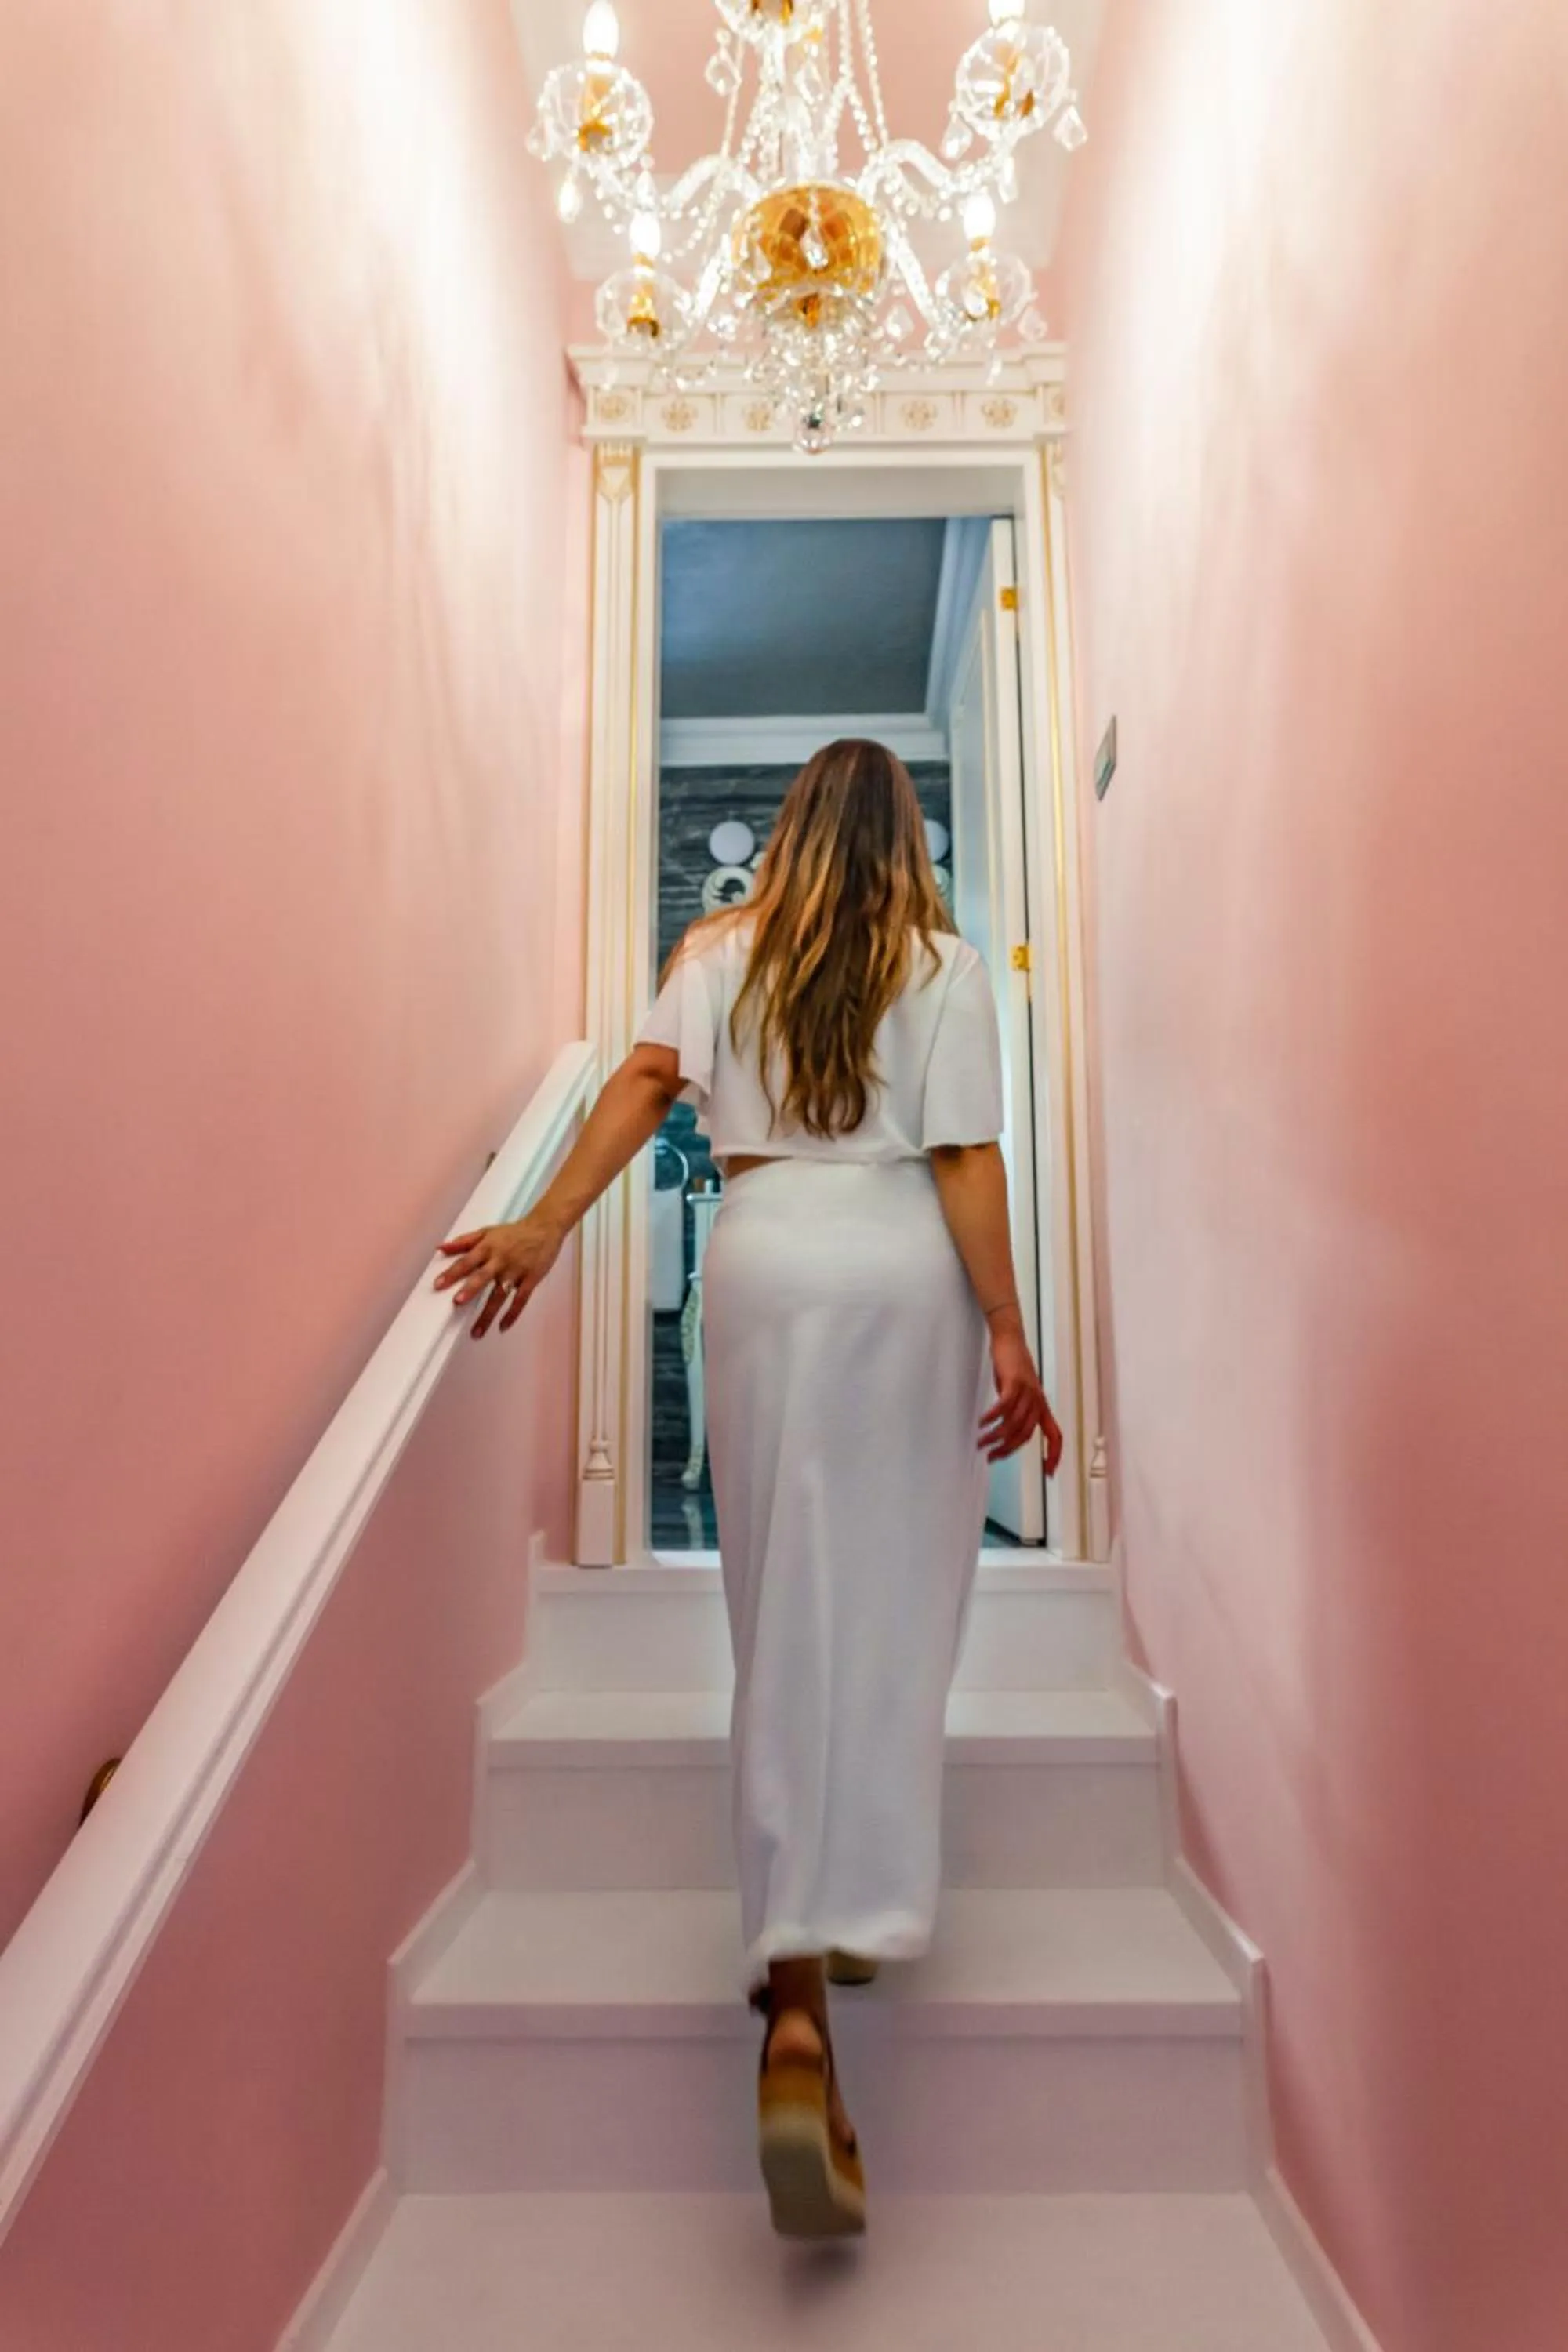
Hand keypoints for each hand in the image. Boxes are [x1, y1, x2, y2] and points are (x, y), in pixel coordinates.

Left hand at [433, 1212, 563, 1338]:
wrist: (545, 1228)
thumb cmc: (513, 1232)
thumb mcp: (487, 1232)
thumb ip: (463, 1241)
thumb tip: (440, 1248)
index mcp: (488, 1247)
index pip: (467, 1261)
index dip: (452, 1273)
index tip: (438, 1285)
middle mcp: (500, 1259)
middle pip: (483, 1276)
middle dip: (470, 1289)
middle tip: (457, 1302)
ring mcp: (516, 1271)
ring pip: (500, 1295)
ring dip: (488, 1314)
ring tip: (476, 1332)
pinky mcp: (531, 1280)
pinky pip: (521, 1300)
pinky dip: (512, 1314)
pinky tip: (502, 1327)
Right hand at [981, 1315, 1065, 1472]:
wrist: (1011, 1338)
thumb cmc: (1013, 1366)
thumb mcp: (1020, 1393)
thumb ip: (1018, 1411)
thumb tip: (1006, 1433)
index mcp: (1042, 1406)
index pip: (1056, 1435)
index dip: (1055, 1454)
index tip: (1049, 1472)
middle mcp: (1038, 1401)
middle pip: (1026, 1435)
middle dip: (1008, 1450)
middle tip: (991, 1457)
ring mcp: (1027, 1391)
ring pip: (1013, 1423)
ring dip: (995, 1437)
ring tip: (981, 1442)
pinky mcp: (1014, 1382)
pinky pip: (1004, 1406)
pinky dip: (992, 1417)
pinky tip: (982, 1423)